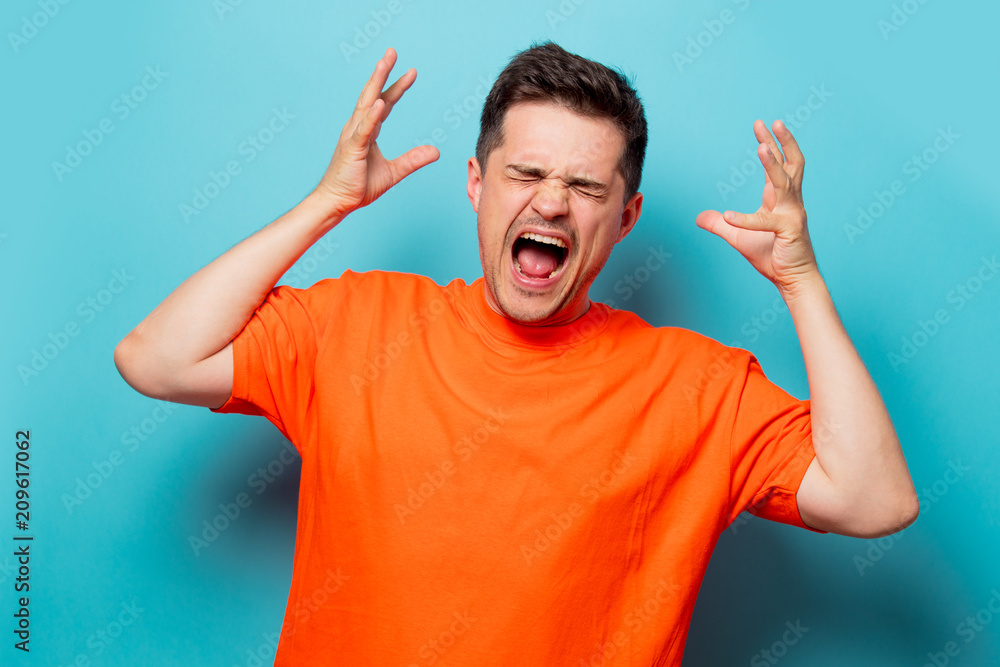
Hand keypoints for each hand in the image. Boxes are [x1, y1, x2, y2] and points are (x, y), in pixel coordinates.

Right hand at [312, 47, 439, 218]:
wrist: (337, 202)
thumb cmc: (358, 186)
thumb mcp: (393, 172)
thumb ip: (413, 160)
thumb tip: (436, 151)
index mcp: (367, 131)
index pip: (385, 103)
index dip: (397, 87)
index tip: (411, 72)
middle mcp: (358, 128)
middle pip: (373, 94)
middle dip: (383, 72)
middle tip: (392, 51)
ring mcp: (353, 136)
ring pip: (366, 104)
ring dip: (375, 83)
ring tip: (384, 64)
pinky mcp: (352, 148)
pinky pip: (364, 129)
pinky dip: (371, 115)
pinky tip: (379, 103)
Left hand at [696, 119, 818, 297]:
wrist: (793, 279)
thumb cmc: (772, 256)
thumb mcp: (738, 237)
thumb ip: (720, 225)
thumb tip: (699, 217)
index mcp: (781, 200)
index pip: (778, 165)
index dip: (771, 144)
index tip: (761, 125)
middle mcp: (791, 202)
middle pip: (790, 164)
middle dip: (780, 141)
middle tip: (768, 122)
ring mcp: (793, 215)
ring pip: (783, 183)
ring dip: (772, 164)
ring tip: (761, 146)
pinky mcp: (789, 231)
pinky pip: (765, 222)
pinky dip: (746, 219)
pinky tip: (728, 216)